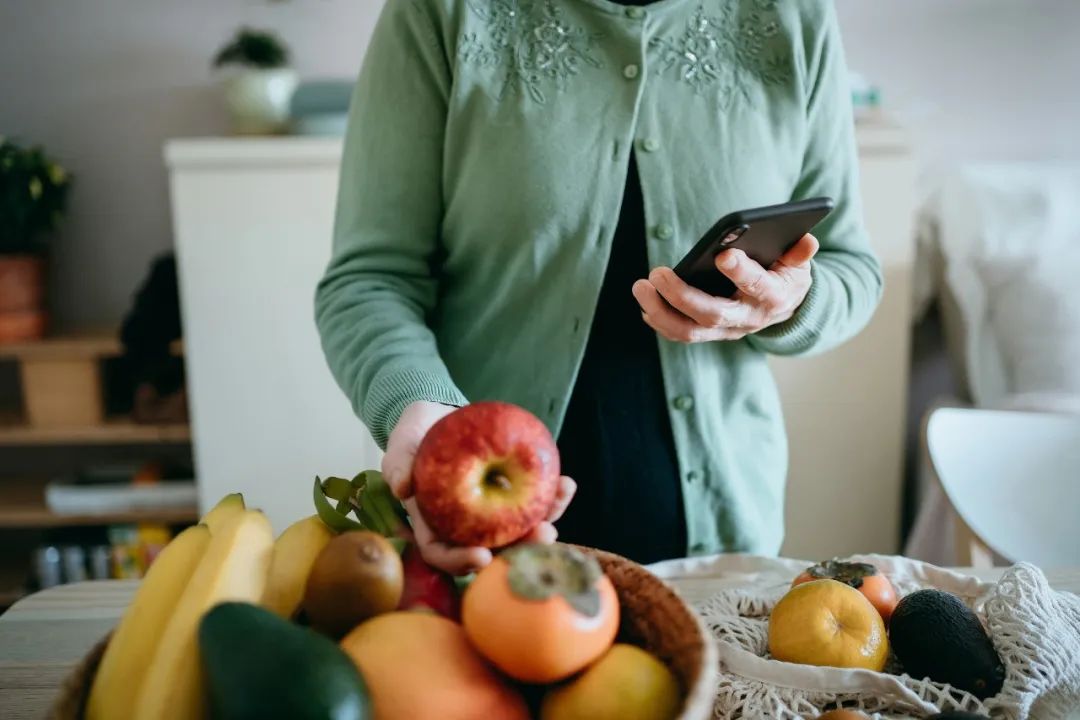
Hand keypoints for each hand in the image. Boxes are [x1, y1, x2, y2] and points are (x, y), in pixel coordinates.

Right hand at [383, 401, 576, 574]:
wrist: (439, 416)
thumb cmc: (415, 437)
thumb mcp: (400, 446)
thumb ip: (398, 465)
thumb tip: (401, 488)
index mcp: (435, 526)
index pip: (445, 554)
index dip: (462, 562)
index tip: (482, 556)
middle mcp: (466, 528)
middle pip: (493, 550)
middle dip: (520, 550)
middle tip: (542, 537)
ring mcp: (493, 514)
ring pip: (520, 531)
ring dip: (544, 526)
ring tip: (558, 510)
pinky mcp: (514, 494)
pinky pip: (535, 502)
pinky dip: (552, 497)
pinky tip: (566, 484)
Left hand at [631, 233, 818, 342]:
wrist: (784, 308)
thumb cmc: (786, 276)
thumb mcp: (799, 264)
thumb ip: (800, 254)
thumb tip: (807, 240)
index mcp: (773, 297)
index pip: (757, 286)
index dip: (741, 272)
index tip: (723, 254)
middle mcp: (748, 319)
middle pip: (712, 315)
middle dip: (682, 296)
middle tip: (657, 273)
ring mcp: (727, 330)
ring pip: (689, 331)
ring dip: (661, 311)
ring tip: (641, 287)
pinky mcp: (711, 334)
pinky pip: (681, 334)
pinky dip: (660, 321)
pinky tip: (646, 303)